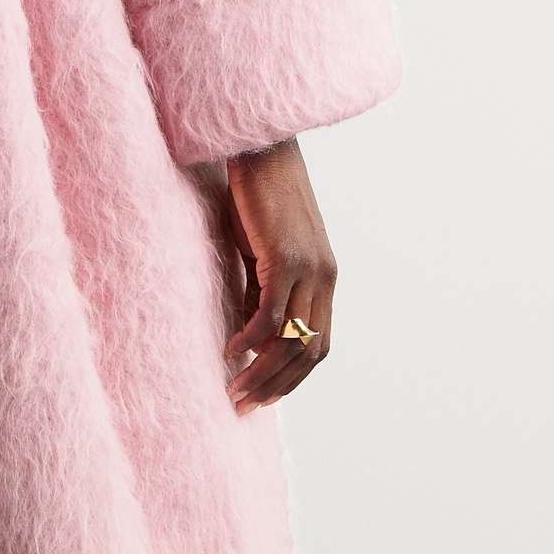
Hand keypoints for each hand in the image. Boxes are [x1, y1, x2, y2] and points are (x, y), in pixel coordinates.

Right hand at [221, 138, 336, 412]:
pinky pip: (269, 315)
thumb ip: (261, 293)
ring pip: (292, 340)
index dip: (292, 379)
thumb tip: (250, 338)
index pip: (319, 347)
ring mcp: (310, 268)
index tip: (260, 399)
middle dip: (276, 386)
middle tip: (242, 405)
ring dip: (262, 372)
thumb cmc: (254, 199)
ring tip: (234, 389)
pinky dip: (249, 340)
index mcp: (324, 279)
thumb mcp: (261, 254)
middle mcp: (325, 277)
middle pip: (310, 352)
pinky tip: (229, 351)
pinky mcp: (286, 257)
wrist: (260, 148)